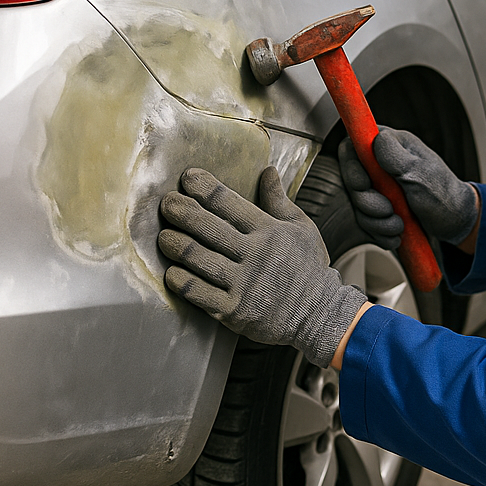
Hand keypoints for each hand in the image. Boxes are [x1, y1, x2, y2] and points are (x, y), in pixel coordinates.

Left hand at [158, 166, 365, 367]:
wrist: (320, 314)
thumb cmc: (309, 269)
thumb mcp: (302, 228)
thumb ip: (279, 200)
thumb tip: (267, 172)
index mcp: (269, 231)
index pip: (230, 202)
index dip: (205, 187)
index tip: (188, 178)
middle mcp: (254, 254)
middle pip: (208, 227)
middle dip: (183, 211)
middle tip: (167, 203)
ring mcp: (243, 284)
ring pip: (198, 259)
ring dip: (176, 244)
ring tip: (164, 236)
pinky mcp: (234, 310)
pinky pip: (198, 293)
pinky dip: (181, 280)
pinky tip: (171, 271)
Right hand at [338, 128, 479, 247]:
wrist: (453, 222)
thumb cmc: (444, 194)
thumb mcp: (421, 174)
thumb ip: (396, 157)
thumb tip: (377, 138)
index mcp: (390, 146)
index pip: (353, 146)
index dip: (352, 166)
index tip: (364, 183)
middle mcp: (380, 164)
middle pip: (352, 180)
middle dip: (367, 201)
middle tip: (388, 210)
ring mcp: (378, 186)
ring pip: (357, 204)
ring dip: (376, 221)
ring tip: (399, 224)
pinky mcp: (377, 207)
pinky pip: (365, 220)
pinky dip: (378, 231)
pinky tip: (396, 233)